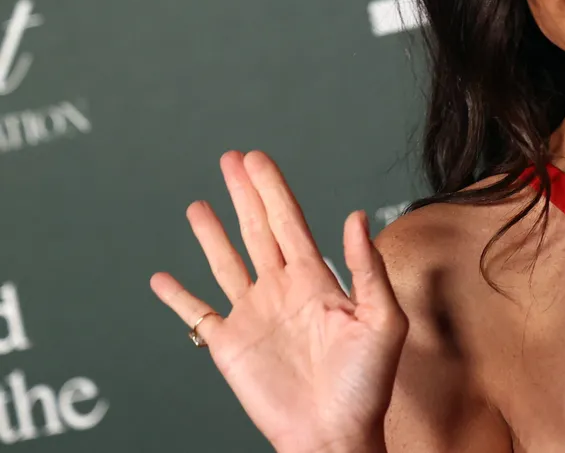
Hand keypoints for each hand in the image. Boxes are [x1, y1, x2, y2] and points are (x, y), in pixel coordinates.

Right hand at [150, 151, 407, 452]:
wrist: (334, 436)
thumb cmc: (366, 385)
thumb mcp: (382, 320)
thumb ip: (368, 268)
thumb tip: (355, 216)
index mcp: (317, 280)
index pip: (290, 222)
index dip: (273, 190)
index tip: (257, 159)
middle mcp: (282, 291)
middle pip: (258, 230)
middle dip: (244, 194)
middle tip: (231, 158)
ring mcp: (253, 316)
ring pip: (226, 262)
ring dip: (212, 233)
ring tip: (200, 204)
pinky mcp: (229, 346)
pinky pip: (196, 314)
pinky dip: (177, 296)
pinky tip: (162, 278)